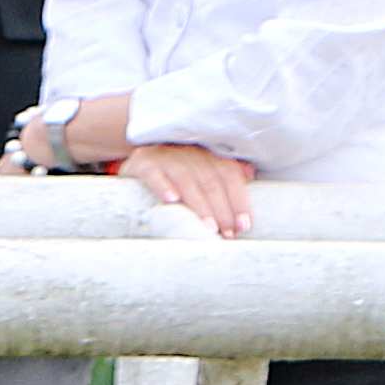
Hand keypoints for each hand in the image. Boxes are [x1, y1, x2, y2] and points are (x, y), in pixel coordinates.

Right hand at [119, 142, 257, 237]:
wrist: (134, 162)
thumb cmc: (173, 173)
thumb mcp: (199, 171)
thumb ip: (222, 174)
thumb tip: (250, 174)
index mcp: (208, 154)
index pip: (229, 175)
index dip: (239, 200)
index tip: (244, 225)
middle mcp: (189, 151)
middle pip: (211, 180)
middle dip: (222, 209)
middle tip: (227, 233)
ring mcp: (165, 156)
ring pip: (187, 179)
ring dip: (200, 204)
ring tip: (208, 227)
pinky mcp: (142, 163)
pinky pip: (154, 174)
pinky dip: (163, 186)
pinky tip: (171, 200)